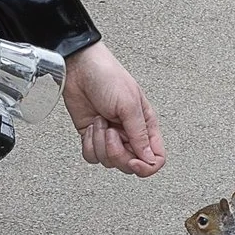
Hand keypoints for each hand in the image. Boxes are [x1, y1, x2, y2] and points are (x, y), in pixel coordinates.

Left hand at [63, 42, 164, 176]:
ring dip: (100, 143)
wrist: (79, 68)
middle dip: (117, 152)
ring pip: (109, 162)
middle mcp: (129, 134)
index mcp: (146, 125)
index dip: (146, 166)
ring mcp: (110, 137)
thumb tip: (149, 159)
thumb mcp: (129, 104)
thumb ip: (140, 134)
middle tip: (111, 133)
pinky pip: (92, 156)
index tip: (133, 161)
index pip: (155, 158)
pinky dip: (89, 144)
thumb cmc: (108, 77)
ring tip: (101, 122)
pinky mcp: (92, 137)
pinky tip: (91, 126)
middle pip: (130, 164)